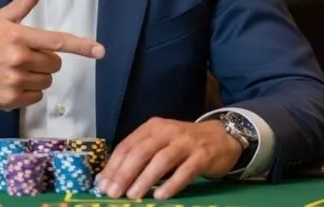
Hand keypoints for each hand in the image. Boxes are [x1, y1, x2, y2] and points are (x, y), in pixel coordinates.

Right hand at [0, 0, 104, 111]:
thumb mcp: (1, 19)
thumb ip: (24, 2)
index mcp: (18, 36)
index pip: (57, 42)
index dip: (81, 46)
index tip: (100, 51)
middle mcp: (18, 58)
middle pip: (55, 63)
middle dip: (47, 60)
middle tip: (26, 57)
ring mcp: (14, 80)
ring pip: (47, 81)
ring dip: (38, 76)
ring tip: (17, 70)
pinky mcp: (10, 100)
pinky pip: (37, 97)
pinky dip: (30, 92)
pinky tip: (13, 84)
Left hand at [97, 118, 241, 200]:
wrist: (221, 136)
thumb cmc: (183, 143)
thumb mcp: (160, 142)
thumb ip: (141, 156)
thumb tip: (112, 178)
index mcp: (153, 127)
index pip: (128, 145)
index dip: (114, 165)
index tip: (102, 184)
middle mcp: (167, 131)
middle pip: (142, 152)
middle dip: (124, 173)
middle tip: (113, 192)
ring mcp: (186, 143)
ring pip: (161, 160)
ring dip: (145, 179)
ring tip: (133, 195)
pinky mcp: (202, 155)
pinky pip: (185, 170)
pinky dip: (172, 183)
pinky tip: (162, 196)